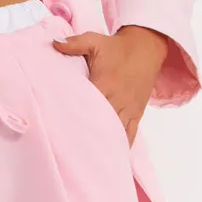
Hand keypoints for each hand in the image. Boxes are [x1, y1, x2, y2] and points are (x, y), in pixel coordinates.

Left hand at [49, 25, 168, 144]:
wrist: (147, 46)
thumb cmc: (117, 46)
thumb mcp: (95, 41)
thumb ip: (74, 44)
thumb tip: (54, 44)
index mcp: (105, 83)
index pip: (87, 105)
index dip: (75, 118)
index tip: (61, 131)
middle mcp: (118, 99)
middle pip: (100, 123)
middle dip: (86, 135)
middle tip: (71, 152)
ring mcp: (129, 108)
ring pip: (115, 131)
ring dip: (103, 143)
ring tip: (89, 160)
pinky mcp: (137, 113)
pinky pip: (131, 133)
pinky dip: (122, 144)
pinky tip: (113, 156)